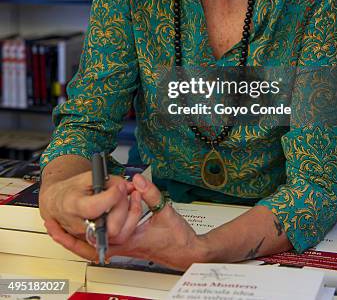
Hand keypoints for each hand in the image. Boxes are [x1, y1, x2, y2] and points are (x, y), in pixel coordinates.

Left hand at [45, 175, 207, 269]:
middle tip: (53, 226)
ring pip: (92, 248)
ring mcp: (123, 247)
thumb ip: (151, 194)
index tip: (64, 222)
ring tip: (57, 231)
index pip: (97, 236)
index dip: (77, 230)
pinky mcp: (126, 245)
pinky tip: (82, 231)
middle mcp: (122, 245)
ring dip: (74, 240)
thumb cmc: (177, 237)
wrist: (186, 252)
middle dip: (68, 237)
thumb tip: (137, 180)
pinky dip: (87, 240)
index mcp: (128, 238)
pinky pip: (100, 245)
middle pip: (87, 246)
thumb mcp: (165, 210)